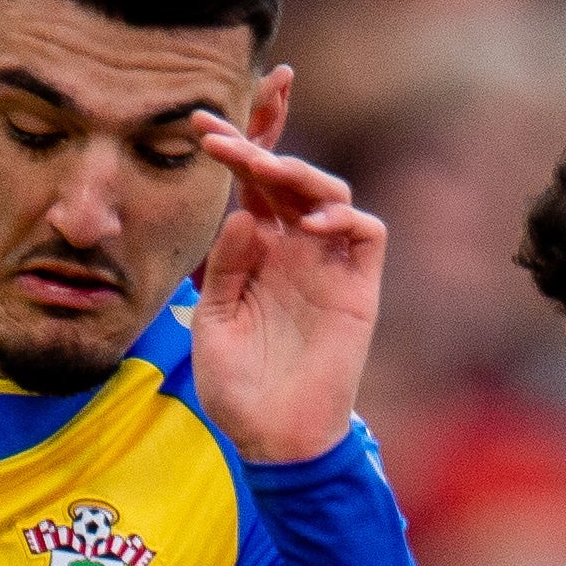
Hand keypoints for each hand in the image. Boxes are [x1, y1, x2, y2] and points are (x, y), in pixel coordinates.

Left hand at [185, 114, 384, 464]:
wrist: (274, 438)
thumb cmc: (239, 386)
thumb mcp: (213, 320)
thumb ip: (225, 267)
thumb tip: (243, 214)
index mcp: (258, 251)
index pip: (250, 186)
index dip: (234, 150)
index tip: (198, 127)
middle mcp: (295, 248)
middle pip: (288, 177)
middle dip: (262, 142)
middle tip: (225, 136)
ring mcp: (329, 265)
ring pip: (329, 192)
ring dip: (299, 174)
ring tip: (268, 171)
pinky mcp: (359, 288)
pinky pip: (366, 232)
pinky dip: (344, 216)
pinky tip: (312, 224)